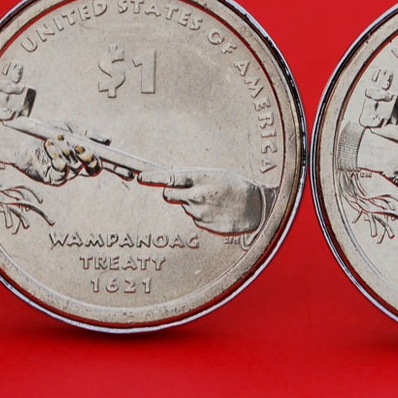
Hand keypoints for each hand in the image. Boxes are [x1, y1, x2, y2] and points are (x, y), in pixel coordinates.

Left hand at [0, 124, 108, 185]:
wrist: (18, 137)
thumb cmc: (44, 132)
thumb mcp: (69, 127)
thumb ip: (88, 133)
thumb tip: (107, 140)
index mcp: (84, 155)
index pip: (104, 163)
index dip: (118, 170)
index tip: (130, 173)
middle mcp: (77, 166)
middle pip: (94, 170)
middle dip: (90, 159)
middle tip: (81, 147)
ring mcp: (65, 174)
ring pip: (76, 167)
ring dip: (67, 151)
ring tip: (57, 139)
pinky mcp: (52, 178)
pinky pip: (61, 171)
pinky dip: (57, 157)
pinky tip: (50, 145)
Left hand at [138, 169, 266, 234]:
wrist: (255, 207)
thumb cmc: (235, 186)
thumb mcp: (216, 174)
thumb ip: (194, 176)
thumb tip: (174, 176)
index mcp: (200, 179)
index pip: (170, 177)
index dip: (153, 178)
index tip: (141, 177)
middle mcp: (197, 195)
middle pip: (168, 195)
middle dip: (170, 193)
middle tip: (183, 191)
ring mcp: (199, 211)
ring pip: (184, 206)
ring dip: (192, 203)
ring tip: (212, 201)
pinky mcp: (203, 224)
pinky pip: (195, 217)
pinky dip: (202, 214)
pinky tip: (216, 210)